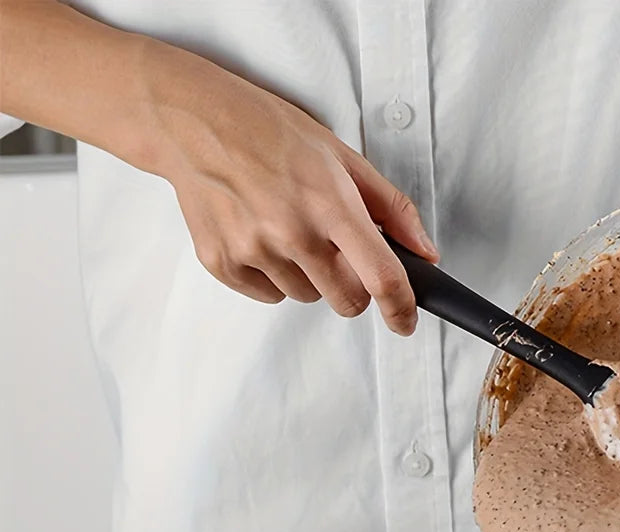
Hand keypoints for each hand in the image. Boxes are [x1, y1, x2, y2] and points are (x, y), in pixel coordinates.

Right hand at [0, 3, 437, 333]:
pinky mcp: (222, 263)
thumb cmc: (270, 132)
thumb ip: (392, 208)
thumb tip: (424, 253)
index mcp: (329, 204)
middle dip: (353, 288)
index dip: (400, 308)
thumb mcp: (342, 156)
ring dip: (310, 277)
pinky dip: (274, 276)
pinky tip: (262, 235)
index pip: (380, 277)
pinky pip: (269, 295)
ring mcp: (253, 251)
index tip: (404, 322)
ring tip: (290, 229)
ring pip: (307, 298)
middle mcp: (292, 233)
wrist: (193, 121)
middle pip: (346, 302)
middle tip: (339, 254)